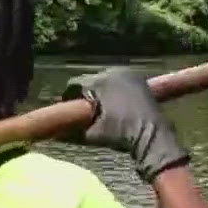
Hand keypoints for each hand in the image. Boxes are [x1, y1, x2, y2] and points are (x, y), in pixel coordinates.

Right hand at [62, 68, 190, 181]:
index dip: (68, 97)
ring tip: (99, 107)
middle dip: (85, 93)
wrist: (153, 136)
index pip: (74, 85)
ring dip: (100, 91)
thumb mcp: (93, 135)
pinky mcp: (139, 80)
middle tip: (83, 110)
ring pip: (105, 80)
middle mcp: (112, 72)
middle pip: (90, 80)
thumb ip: (72, 132)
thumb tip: (54, 134)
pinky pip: (119, 81)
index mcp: (98, 82)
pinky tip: (114, 104)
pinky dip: (114, 90)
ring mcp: (128, 74)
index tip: (66, 109)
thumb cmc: (121, 134)